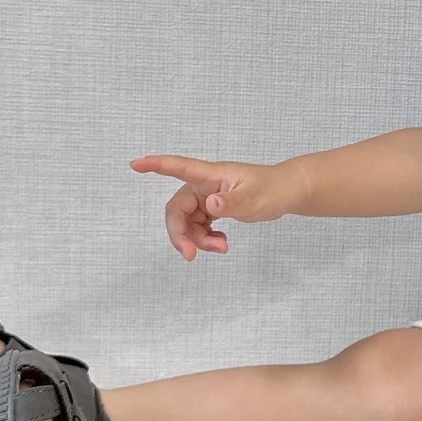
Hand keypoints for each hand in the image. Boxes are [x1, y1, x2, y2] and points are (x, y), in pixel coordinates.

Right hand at [129, 155, 301, 259]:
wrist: (286, 193)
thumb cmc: (272, 189)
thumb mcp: (254, 199)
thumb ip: (232, 203)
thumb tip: (210, 204)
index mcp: (210, 175)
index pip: (179, 167)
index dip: (156, 165)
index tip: (135, 164)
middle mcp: (204, 185)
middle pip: (177, 209)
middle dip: (180, 234)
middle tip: (191, 256)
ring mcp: (207, 197)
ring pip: (188, 222)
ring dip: (198, 239)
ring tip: (222, 247)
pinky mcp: (213, 208)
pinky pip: (199, 226)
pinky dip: (205, 238)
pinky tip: (221, 243)